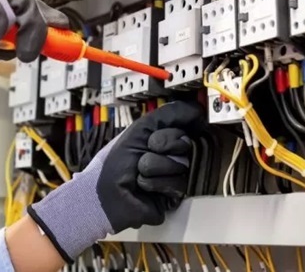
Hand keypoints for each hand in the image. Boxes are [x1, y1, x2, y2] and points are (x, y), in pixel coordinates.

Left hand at [27, 101, 204, 261]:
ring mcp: (174, 174)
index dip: (173, 129)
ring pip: (182, 164)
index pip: (186, 124)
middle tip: (145, 150)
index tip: (160, 132)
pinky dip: (157, 183)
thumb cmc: (117, 160)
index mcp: (163, 135)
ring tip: (140, 172)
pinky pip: (179, 184)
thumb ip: (170, 114)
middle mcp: (171, 153)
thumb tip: (198, 110)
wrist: (106, 194)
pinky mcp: (174, 195)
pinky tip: (144, 186)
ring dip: (155, 165)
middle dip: (161, 144)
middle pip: (185, 142)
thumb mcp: (141, 128)